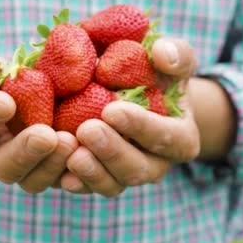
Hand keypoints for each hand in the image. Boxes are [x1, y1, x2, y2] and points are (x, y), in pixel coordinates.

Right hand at [0, 52, 77, 193]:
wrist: (14, 98)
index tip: (4, 101)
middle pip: (5, 167)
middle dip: (24, 153)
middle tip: (45, 135)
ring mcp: (25, 170)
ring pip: (35, 180)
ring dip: (53, 164)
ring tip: (71, 141)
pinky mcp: (53, 172)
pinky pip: (64, 181)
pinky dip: (77, 174)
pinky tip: (90, 155)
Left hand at [60, 38, 200, 196]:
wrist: (135, 94)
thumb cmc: (157, 73)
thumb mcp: (174, 59)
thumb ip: (176, 53)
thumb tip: (163, 54)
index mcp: (180, 138)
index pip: (165, 137)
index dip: (140, 126)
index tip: (111, 110)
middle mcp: (156, 164)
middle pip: (138, 169)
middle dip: (112, 151)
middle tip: (87, 129)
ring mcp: (127, 176)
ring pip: (113, 185)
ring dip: (93, 172)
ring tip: (72, 154)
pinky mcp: (102, 181)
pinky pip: (90, 189)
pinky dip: (77, 183)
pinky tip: (61, 174)